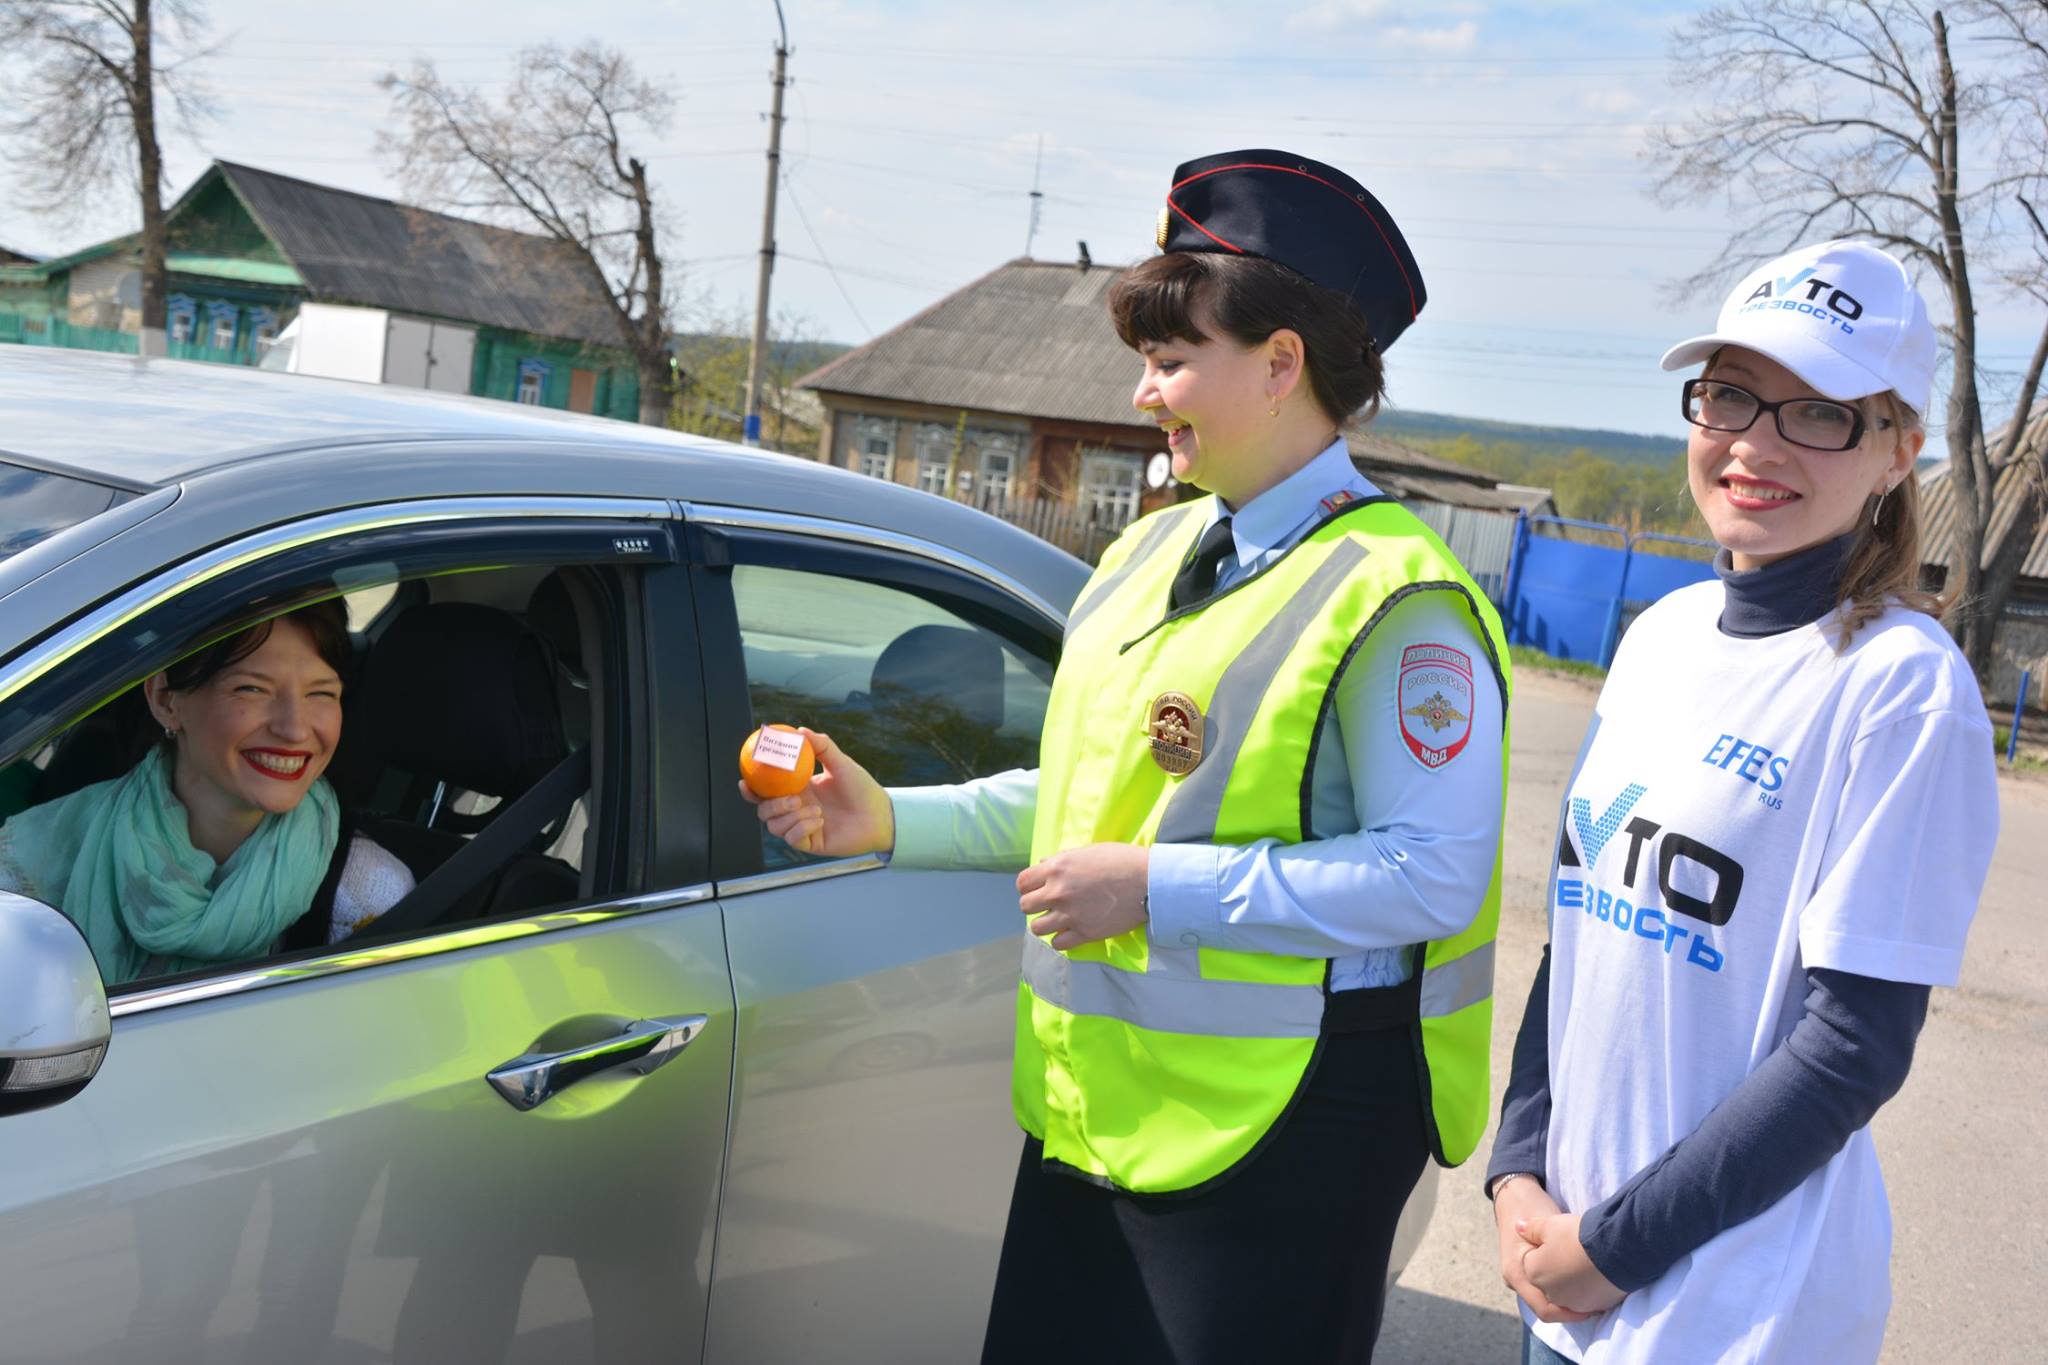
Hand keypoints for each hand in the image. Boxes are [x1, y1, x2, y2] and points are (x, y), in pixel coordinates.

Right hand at [738, 729, 894, 856]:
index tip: (745, 780)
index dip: (751, 788)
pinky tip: (820, 820)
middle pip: (764, 810)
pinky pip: (792, 839)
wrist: (880, 814)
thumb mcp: (841, 763)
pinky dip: (801, 828)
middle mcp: (796, 808)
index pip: (766, 790)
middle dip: (770, 805)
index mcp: (798, 789)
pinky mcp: (811, 843)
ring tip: (815, 809)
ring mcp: (802, 827)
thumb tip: (799, 731)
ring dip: (790, 817)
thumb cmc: (861, 788)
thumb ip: (822, 746)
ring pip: (774, 826)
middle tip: (793, 798)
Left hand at [1016, 843, 1149, 950]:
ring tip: (1058, 919)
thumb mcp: (1088, 851)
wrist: (1147, 882)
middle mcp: (1058, 892)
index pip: (1023, 882)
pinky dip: (1061, 939)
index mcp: (1057, 868)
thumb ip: (1063, 859)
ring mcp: (1070, 915)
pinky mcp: (1085, 933)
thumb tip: (1044, 864)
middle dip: (1035, 905)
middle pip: (1026, 906)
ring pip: (1037, 928)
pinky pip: (1058, 943)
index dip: (1028, 886)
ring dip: (1045, 924)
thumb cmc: (1121, 860)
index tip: (1037, 888)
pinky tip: (1070, 931)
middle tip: (1048, 904)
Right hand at [1493, 1179, 1592, 1323]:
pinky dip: (1559, 1293)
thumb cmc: (1533, 1209)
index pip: (1545, 1309)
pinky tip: (1578, 1287)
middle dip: (1570, 1311)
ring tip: (1590, 1300)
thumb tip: (1582, 1280)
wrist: (1514, 1195)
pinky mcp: (1522, 1272)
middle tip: (1596, 1307)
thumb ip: (1559, 1254)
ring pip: (1543, 1301)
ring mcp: (1516, 1277)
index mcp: (1517, 1274)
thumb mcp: (1548, 1230)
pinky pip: (1541, 1291)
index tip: (1594, 1309)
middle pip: (1545, 1308)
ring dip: (1565, 1302)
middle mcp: (1514, 1280)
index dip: (1571, 1314)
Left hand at [1518, 1211, 1625, 1316]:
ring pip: (1564, 1295)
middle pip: (1545, 1282)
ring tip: (1581, 1264)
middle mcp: (1548, 1293)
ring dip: (1567, 1284)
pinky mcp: (1592, 1307)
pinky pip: (1584, 1301)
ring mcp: (1571, 1303)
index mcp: (1532, 1274)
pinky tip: (1593, 1275)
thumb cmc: (1577, 1236)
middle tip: (1566, 1254)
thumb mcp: (1549, 1223)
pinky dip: (1584, 1291)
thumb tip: (1518, 1227)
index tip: (1553, 1240)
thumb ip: (1531, 1228)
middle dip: (1552, 1271)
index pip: (1530, 1263)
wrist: (1615, 1250)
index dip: (1541, 1250)